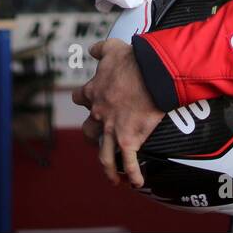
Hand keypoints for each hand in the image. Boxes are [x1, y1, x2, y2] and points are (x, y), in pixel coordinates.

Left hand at [72, 39, 164, 187]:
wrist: (151, 74)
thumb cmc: (133, 60)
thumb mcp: (112, 48)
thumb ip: (100, 49)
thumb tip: (92, 50)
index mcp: (94, 92)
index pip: (81, 98)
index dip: (84, 99)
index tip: (89, 100)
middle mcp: (99, 114)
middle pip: (88, 130)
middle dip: (93, 135)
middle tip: (100, 138)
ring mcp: (113, 129)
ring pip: (104, 154)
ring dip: (107, 166)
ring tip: (111, 175)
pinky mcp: (129, 139)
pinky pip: (129, 163)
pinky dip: (132, 175)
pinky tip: (136, 183)